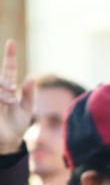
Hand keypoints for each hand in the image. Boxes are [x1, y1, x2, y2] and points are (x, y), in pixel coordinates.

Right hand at [0, 39, 33, 154]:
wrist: (9, 142)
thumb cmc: (17, 126)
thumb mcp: (26, 110)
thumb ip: (29, 94)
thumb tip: (31, 78)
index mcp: (8, 89)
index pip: (8, 69)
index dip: (9, 56)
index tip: (12, 42)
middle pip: (0, 77)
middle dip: (4, 82)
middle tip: (11, 92)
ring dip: (2, 93)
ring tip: (9, 102)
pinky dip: (1, 98)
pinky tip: (5, 104)